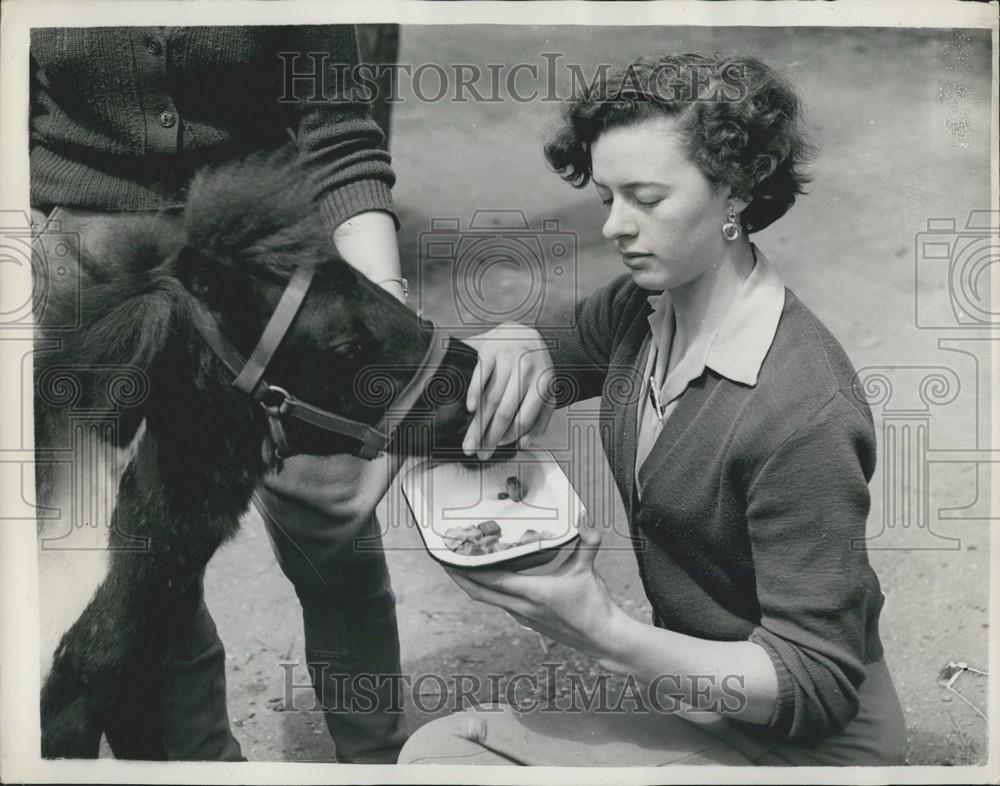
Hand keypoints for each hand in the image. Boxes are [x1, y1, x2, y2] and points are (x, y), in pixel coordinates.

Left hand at [444, 514, 624, 664]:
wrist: (601, 639)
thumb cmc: (593, 607)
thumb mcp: (588, 570)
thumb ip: (587, 543)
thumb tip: (586, 521)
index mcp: (534, 594)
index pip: (493, 581)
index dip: (469, 570)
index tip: (453, 558)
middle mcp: (523, 607)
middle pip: (480, 593)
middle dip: (459, 577)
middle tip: (444, 560)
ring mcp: (523, 616)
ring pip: (488, 599)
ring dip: (472, 584)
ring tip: (462, 565)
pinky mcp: (527, 620)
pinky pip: (500, 602)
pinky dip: (489, 590)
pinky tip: (491, 578)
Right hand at [461, 322, 554, 458]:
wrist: (523, 332)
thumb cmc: (533, 367)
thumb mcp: (545, 388)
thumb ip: (541, 416)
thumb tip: (525, 443)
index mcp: (543, 383)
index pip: (523, 418)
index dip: (509, 437)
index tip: (496, 448)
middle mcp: (526, 370)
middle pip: (504, 412)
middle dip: (489, 437)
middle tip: (478, 452)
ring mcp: (507, 359)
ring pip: (490, 398)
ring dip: (478, 424)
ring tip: (470, 440)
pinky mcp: (490, 350)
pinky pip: (480, 376)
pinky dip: (473, 393)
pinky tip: (469, 408)